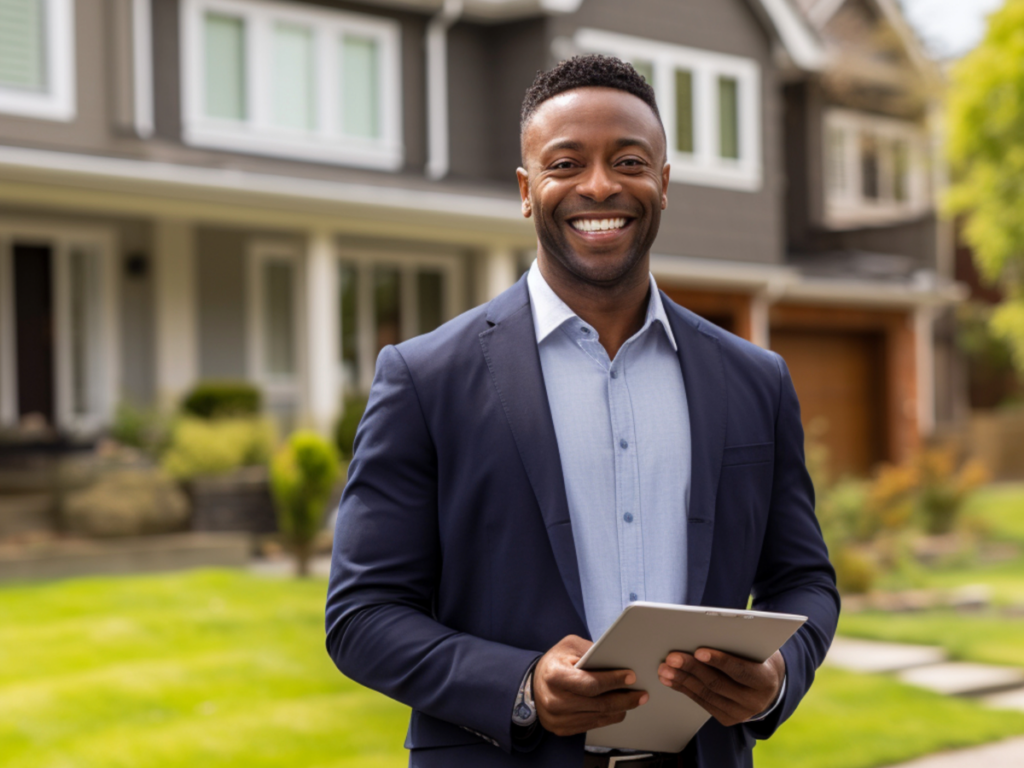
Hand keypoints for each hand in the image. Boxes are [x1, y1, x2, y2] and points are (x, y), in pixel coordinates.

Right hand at [533, 634, 648, 736]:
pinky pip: (593, 725)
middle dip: (624, 698)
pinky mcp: (563, 729)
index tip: (631, 677)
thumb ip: (591, 651)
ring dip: (620, 709)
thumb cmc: (555, 662)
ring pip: (599, 716)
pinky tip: (618, 708)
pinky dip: (609, 717)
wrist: (535, 684)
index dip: (613, 681)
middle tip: (641, 694)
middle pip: (598, 704)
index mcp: (554, 676)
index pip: (590, 683)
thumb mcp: (569, 646)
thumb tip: (617, 659)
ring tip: (634, 700)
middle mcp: (554, 700)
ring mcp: (558, 718)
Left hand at [657, 648, 784, 726]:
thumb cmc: (758, 656)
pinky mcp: (728, 718)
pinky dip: (684, 689)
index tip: (698, 651)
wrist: (769, 685)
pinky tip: (670, 679)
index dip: (719, 661)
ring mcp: (740, 713)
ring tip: (664, 668)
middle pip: (718, 683)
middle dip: (691, 669)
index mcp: (765, 679)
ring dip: (682, 680)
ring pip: (707, 694)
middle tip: (671, 657)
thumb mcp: (756, 647)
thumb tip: (706, 630)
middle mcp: (754, 701)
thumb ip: (738, 642)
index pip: (740, 670)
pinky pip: (703, 702)